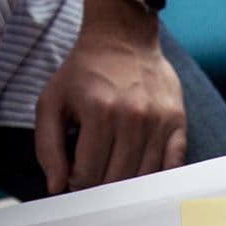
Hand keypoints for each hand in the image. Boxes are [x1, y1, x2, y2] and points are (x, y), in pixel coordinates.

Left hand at [35, 0, 186, 192]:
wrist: (123, 38)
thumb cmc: (84, 73)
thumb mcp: (51, 102)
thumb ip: (47, 147)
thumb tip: (56, 187)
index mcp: (99, 113)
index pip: (87, 176)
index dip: (76, 181)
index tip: (75, 172)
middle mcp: (133, 119)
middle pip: (116, 182)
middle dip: (100, 186)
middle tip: (93, 173)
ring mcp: (159, 122)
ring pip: (143, 180)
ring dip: (125, 184)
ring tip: (113, 170)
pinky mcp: (177, 123)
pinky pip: (172, 168)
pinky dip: (156, 179)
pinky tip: (139, 172)